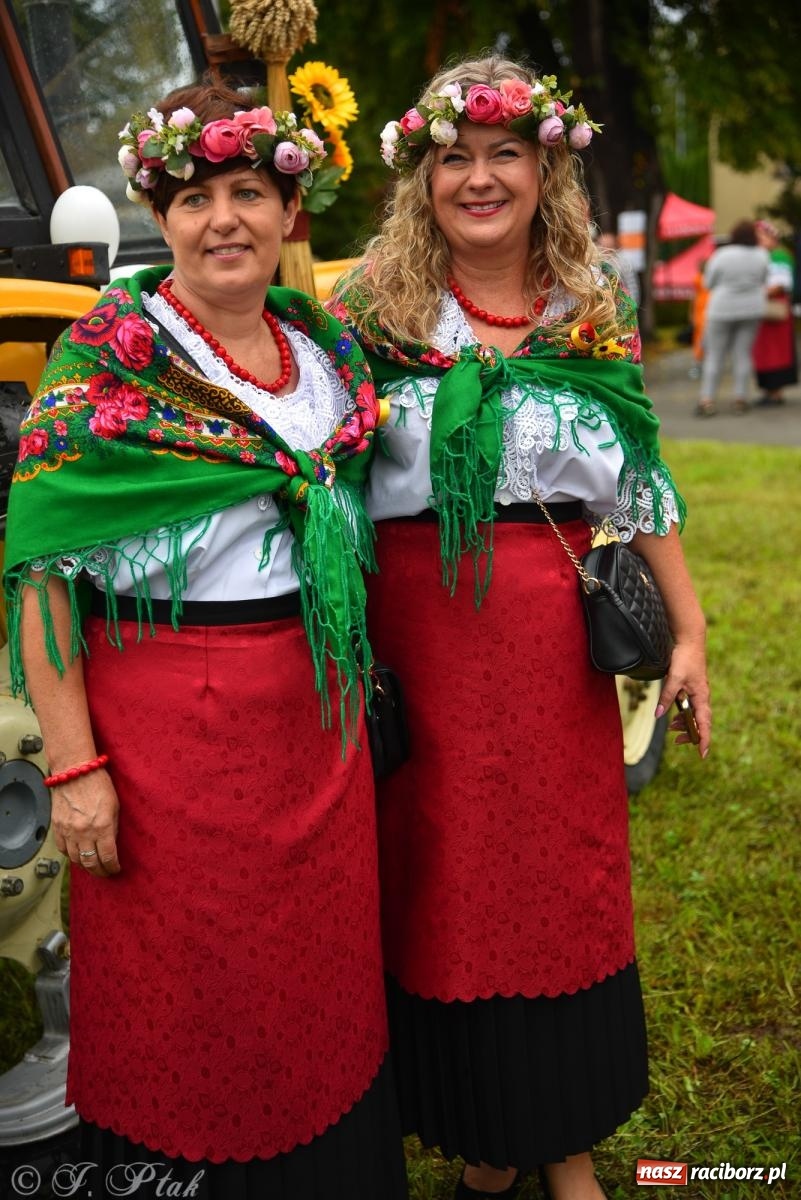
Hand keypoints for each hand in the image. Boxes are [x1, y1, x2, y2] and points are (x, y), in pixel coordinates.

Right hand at [51, 769, 120, 875]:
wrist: (75, 771)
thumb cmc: (98, 784)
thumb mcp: (115, 806)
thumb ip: (113, 827)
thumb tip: (112, 845)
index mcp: (102, 827)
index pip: (107, 857)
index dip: (113, 867)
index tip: (116, 869)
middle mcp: (84, 832)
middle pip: (91, 863)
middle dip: (100, 872)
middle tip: (105, 873)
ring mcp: (68, 831)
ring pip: (75, 860)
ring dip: (85, 866)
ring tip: (92, 866)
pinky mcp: (57, 827)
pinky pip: (62, 849)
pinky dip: (70, 856)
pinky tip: (77, 855)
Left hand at [655, 637, 710, 758]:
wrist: (690, 641)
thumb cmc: (685, 659)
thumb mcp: (674, 679)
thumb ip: (667, 697)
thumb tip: (658, 715)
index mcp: (701, 697)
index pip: (704, 724)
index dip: (704, 739)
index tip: (702, 753)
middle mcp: (702, 697)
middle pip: (700, 723)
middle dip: (690, 734)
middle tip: (677, 742)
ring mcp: (698, 693)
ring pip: (694, 715)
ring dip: (684, 724)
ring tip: (672, 729)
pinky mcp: (693, 688)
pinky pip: (690, 707)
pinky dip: (683, 714)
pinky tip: (674, 717)